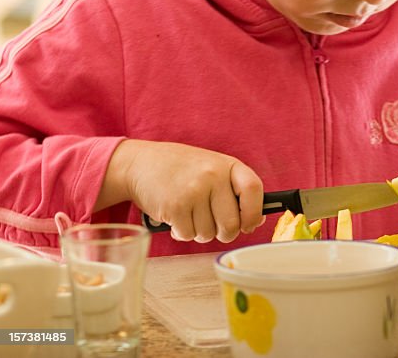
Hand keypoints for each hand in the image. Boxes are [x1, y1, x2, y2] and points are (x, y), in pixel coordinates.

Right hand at [97, 139, 264, 243]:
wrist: (140, 163)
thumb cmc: (182, 170)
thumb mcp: (213, 169)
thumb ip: (234, 191)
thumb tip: (256, 219)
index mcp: (228, 165)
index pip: (254, 190)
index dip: (254, 213)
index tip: (249, 225)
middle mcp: (213, 176)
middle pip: (231, 224)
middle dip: (224, 234)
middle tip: (213, 227)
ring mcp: (193, 191)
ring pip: (208, 233)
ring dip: (199, 231)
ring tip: (189, 213)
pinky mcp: (174, 207)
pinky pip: (188, 235)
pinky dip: (182, 232)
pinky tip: (176, 217)